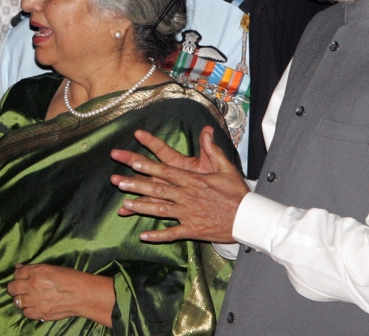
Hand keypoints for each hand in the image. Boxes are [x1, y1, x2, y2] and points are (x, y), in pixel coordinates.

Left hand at [7, 264, 114, 326]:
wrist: (82, 294)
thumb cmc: (70, 278)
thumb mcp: (51, 268)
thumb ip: (33, 268)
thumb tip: (18, 267)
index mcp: (37, 271)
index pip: (17, 273)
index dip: (18, 275)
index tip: (21, 278)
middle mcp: (34, 285)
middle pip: (12, 288)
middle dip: (15, 288)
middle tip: (21, 289)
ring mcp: (36, 300)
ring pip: (17, 302)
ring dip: (22, 300)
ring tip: (29, 298)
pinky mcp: (41, 313)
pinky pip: (26, 313)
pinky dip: (28, 310)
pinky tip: (34, 306)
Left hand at [110, 126, 248, 243]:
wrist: (249, 219)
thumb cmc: (237, 193)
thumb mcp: (226, 168)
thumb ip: (213, 150)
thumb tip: (207, 132)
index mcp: (194, 181)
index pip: (167, 172)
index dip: (149, 167)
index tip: (133, 162)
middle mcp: (188, 197)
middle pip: (159, 190)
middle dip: (137, 185)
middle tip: (119, 182)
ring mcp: (189, 215)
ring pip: (161, 210)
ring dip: (142, 208)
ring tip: (124, 205)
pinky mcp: (193, 230)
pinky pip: (173, 233)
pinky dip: (158, 235)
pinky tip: (144, 236)